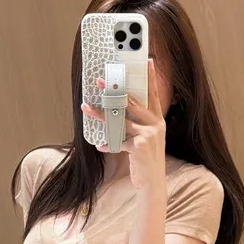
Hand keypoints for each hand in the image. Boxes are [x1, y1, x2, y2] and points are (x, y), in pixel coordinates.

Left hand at [81, 60, 165, 190]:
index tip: (147, 60)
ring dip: (100, 114)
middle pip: (132, 102)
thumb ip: (137, 123)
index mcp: (158, 120)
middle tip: (101, 80)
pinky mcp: (139, 146)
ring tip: (86, 108)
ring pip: (119, 119)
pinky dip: (108, 144)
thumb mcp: (146, 138)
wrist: (153, 183)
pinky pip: (118, 141)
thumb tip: (117, 108)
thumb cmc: (146, 160)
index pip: (154, 94)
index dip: (151, 77)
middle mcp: (155, 125)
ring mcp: (148, 134)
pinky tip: (101, 146)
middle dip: (114, 90)